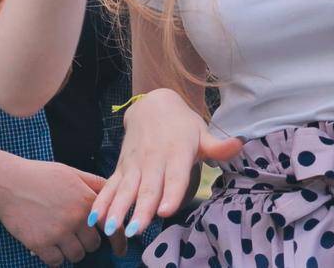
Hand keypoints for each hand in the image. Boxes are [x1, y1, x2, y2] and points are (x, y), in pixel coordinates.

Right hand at [0, 157, 114, 266]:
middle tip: (76, 234)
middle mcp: (75, 218)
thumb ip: (94, 183)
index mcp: (86, 200)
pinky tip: (50, 247)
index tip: (120, 250)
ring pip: (77, 255)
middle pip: (93, 245)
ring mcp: (58, 232)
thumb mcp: (71, 172)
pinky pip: (57, 262)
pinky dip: (55, 258)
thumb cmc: (39, 176)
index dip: (119, 241)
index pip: (112, 226)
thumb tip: (113, 191)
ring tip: (61, 239)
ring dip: (72, 251)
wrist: (7, 183)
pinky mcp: (40, 243)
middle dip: (87, 241)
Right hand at [89, 89, 241, 241]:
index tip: (164, 211)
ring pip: (125, 189)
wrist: (152, 104)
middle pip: (147, 188)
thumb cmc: (182, 125)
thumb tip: (239, 145)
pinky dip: (101, 202)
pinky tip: (94, 219)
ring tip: (111, 229)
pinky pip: (110, 186)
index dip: (171, 193)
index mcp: (176, 153)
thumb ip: (217, 146)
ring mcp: (134, 165)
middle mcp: (153, 160)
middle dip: (141, 209)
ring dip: (117, 209)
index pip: (175, 176)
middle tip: (136, 230)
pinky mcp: (121, 168)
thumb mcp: (201, 132)